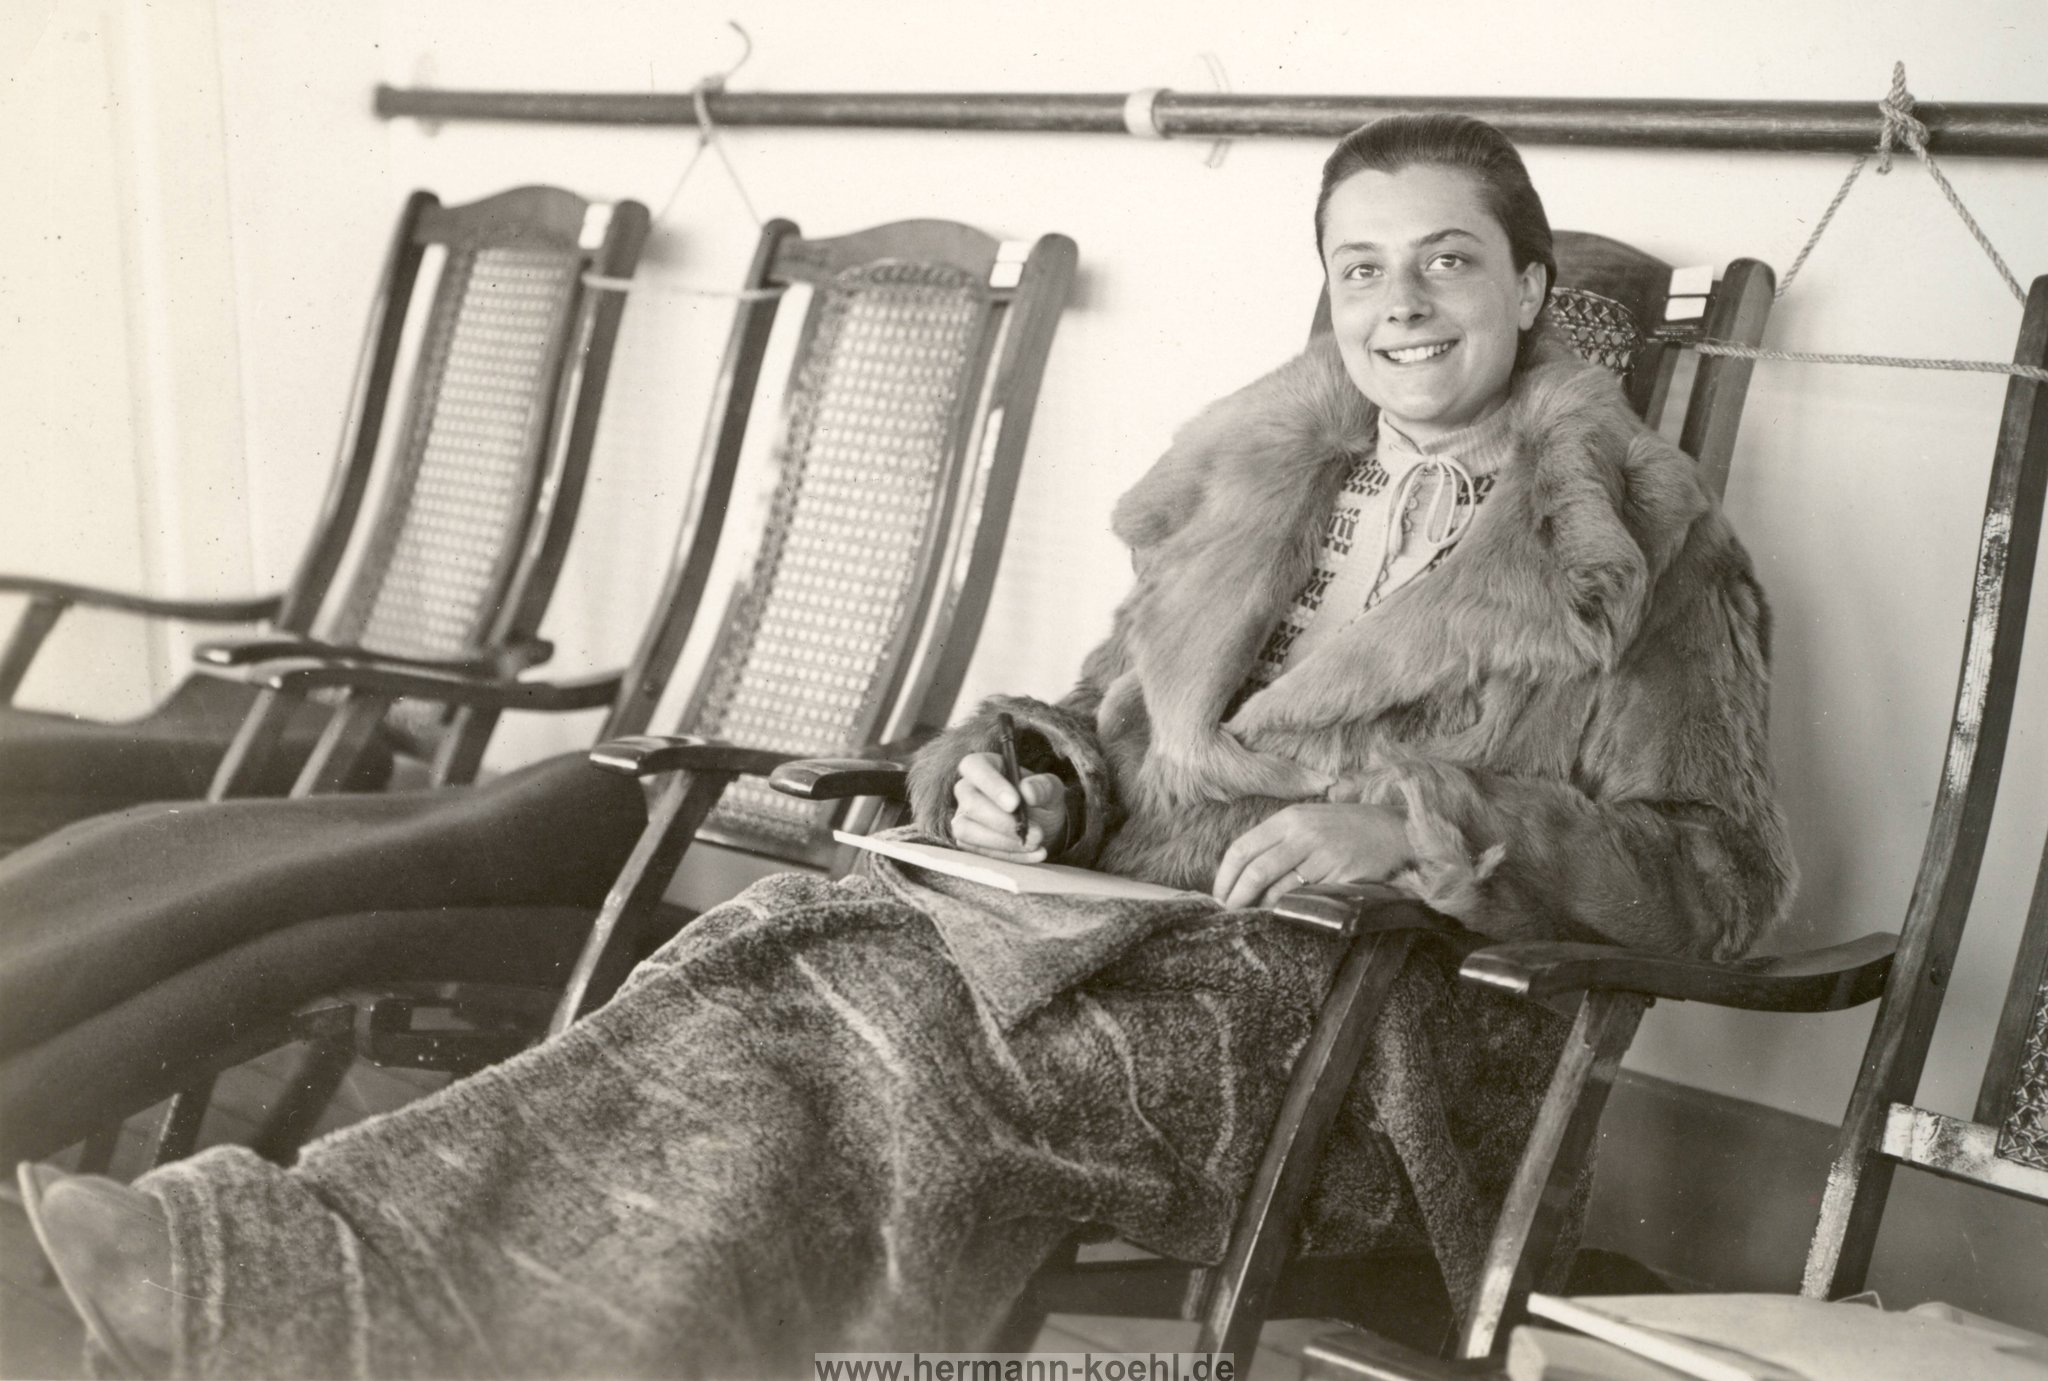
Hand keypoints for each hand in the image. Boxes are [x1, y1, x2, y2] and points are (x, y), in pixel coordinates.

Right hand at [951, 752, 1068, 861]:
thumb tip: (1028, 791)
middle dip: (1002, 822)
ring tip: (1036, 843)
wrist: (1043, 826)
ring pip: (967, 831)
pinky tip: (1036, 854)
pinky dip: (1009, 856)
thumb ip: (1043, 787)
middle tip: (1035, 832)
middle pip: (970, 803)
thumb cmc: (1042, 799)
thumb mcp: (1052, 790)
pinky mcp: (968, 842)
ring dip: (1003, 842)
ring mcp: (964, 817)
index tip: (1015, 804)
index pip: (975, 767)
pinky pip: (980, 852)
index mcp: (986, 765)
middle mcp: (968, 789)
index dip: (991, 784)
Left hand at [1212, 802, 1409, 908]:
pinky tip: (1283, 919)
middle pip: (1255, 872)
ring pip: (1278, 889)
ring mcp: (1323, 855)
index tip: (1218, 897)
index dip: (1224, 878)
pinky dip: (1290, 912)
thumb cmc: (1346, 829)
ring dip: (1261, 909)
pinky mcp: (1342, 876)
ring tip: (1252, 921)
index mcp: (1289, 818)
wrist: (1396, 830)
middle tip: (1228, 917)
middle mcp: (1303, 834)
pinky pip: (1307, 900)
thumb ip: (1277, 841)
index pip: (1241, 849)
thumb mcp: (1308, 822)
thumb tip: (1240, 874)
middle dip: (1236, 899)